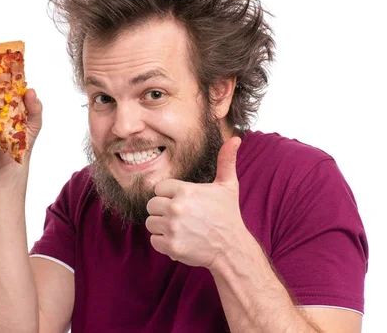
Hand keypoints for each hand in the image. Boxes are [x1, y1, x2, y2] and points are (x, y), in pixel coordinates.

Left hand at [146, 136, 246, 268]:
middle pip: (152, 205)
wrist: (232, 249)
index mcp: (185, 190)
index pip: (159, 188)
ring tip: (181, 228)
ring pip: (150, 223)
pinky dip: (164, 243)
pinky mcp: (171, 246)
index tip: (183, 202)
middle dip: (163, 211)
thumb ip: (226, 161)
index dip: (169, 195)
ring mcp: (172, 228)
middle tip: (181, 217)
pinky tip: (180, 240)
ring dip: (162, 227)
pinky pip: (154, 241)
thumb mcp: (228, 186)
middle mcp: (176, 208)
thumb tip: (236, 138)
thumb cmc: (228, 215)